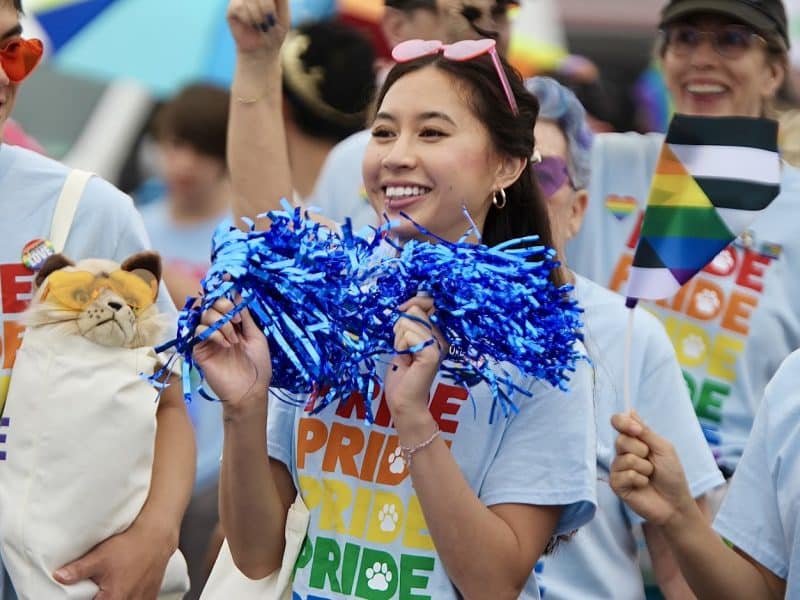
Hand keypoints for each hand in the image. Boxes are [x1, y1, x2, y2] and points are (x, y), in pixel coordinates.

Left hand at [53, 519, 173, 599]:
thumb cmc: (130, 546)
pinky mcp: (150, 596)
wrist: (156, 537)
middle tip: (99, 589)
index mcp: (114, 599)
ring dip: (117, 597)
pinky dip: (131, 597)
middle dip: (102, 598)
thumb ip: (78, 570)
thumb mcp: (100, 557)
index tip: (86, 594)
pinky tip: (126, 588)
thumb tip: (59, 577)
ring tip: (113, 587)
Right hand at [192, 298, 271, 412]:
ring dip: (221, 322)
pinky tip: (225, 344)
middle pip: (210, 302)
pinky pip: (197, 330)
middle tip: (236, 321)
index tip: (227, 277)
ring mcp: (207, 338)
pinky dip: (212, 332)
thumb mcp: (256, 336)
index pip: (223, 301)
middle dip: (224, 306)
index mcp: (233, 323)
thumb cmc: (258, 365)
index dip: (223, 289)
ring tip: (233, 339)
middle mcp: (218, 327)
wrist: (250, 390)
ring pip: (203, 314)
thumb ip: (245, 317)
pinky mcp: (198, 349)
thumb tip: (238, 294)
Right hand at [227, 0, 289, 55]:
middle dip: (266, 6)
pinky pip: (239, 7)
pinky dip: (249, 19)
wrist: (263, 51)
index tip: (273, 9)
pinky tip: (252, 26)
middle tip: (270, 21)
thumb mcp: (284, 15)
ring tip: (262, 27)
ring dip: (259, 16)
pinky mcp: (232, 9)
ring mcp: (241, 0)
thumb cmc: (275, 32)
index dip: (267, 1)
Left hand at [384, 296, 445, 420]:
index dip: (414, 302)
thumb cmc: (402, 374)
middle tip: (403, 346)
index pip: (430, 302)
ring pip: (408, 321)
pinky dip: (400, 345)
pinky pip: (408, 335)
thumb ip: (411, 324)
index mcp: (437, 333)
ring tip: (404, 355)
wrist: (404, 401)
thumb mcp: (405, 341)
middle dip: (401, 326)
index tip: (402, 309)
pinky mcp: (432, 354)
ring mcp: (438, 345)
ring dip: (399, 338)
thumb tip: (410, 304)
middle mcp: (442, 337)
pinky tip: (405, 359)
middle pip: (416, 309)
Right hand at [609, 412, 696, 526]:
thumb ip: (646, 432)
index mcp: (634, 440)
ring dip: (644, 468)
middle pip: (621, 440)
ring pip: (624, 459)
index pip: (618, 422)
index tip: (637, 430)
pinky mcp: (616, 484)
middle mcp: (623, 452)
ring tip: (649, 476)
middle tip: (651, 461)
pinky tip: (643, 485)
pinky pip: (624, 475)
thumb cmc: (672, 475)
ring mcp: (618, 468)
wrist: (675, 502)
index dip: (623, 423)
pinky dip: (639, 480)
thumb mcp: (663, 448)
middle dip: (641, 450)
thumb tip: (630, 410)